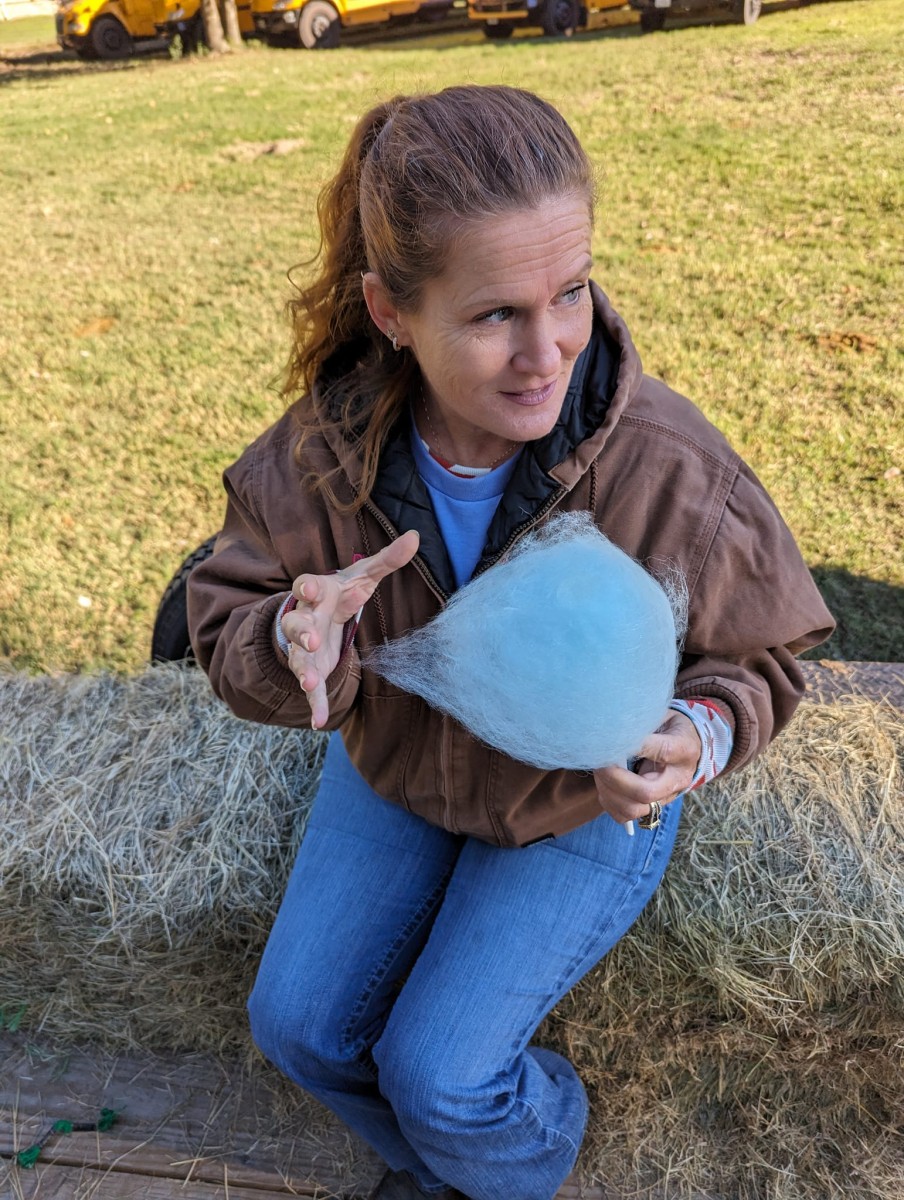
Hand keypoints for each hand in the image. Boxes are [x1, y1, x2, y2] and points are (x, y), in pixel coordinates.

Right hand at [282, 530, 419, 728]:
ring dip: (303, 669)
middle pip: (296, 624)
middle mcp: (305, 620)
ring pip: (298, 658)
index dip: (307, 587)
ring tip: (309, 682)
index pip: (305, 586)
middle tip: (311, 638)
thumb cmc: (339, 593)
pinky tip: (320, 722)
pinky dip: (315, 705)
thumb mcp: (362, 576)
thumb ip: (387, 560)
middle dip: (301, 631)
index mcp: (316, 593)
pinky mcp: (311, 668)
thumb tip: (416, 537)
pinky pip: (310, 690)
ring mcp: (304, 648)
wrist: (314, 618)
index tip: (309, 588)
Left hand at [592, 710, 700, 826]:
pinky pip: (625, 815)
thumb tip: (611, 728)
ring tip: (599, 772)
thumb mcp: (662, 716)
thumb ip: (642, 723)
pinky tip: (604, 785)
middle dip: (615, 778)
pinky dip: (608, 802)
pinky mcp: (652, 807)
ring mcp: (665, 797)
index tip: (611, 739)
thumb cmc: (670, 726)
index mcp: (684, 750)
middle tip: (600, 761)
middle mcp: (677, 779)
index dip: (633, 746)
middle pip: (646, 792)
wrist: (690, 746)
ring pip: (633, 808)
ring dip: (608, 792)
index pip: (661, 752)